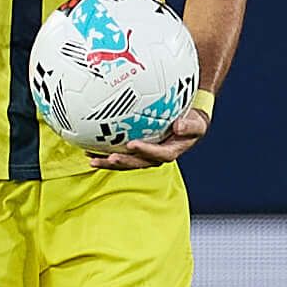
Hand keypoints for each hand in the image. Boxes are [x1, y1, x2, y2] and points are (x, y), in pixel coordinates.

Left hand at [92, 106, 207, 171]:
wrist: (186, 125)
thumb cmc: (192, 123)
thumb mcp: (197, 124)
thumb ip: (190, 126)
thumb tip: (179, 126)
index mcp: (169, 152)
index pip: (157, 155)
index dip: (145, 151)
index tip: (132, 144)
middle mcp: (154, 157)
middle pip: (137, 163)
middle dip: (122, 163)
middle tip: (109, 158)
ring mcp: (143, 156)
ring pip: (124, 162)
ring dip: (108, 163)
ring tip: (91, 160)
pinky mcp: (134, 152)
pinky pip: (119, 154)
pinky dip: (104, 153)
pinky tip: (88, 150)